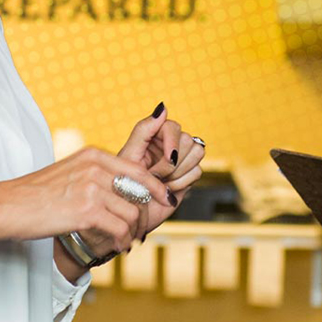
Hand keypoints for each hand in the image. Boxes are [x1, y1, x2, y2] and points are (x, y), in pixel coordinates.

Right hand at [0, 144, 172, 256]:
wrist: (8, 206)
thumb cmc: (34, 194)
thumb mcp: (68, 173)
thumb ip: (95, 175)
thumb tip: (123, 189)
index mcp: (92, 155)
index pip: (138, 169)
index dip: (156, 187)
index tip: (164, 201)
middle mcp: (95, 168)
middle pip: (140, 192)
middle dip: (145, 215)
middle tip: (141, 231)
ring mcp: (91, 188)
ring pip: (132, 213)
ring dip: (133, 232)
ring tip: (126, 242)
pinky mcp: (86, 211)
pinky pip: (120, 229)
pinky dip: (122, 241)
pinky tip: (117, 248)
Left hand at [120, 106, 206, 240]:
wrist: (130, 214)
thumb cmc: (123, 184)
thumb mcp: (129, 155)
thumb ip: (144, 130)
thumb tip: (163, 107)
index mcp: (153, 136)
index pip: (174, 126)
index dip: (171, 142)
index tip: (165, 159)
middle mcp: (169, 144)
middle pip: (188, 140)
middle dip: (171, 163)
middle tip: (153, 176)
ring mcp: (180, 160)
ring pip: (197, 153)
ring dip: (177, 172)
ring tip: (160, 182)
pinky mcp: (188, 175)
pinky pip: (197, 172)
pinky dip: (181, 183)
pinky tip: (167, 190)